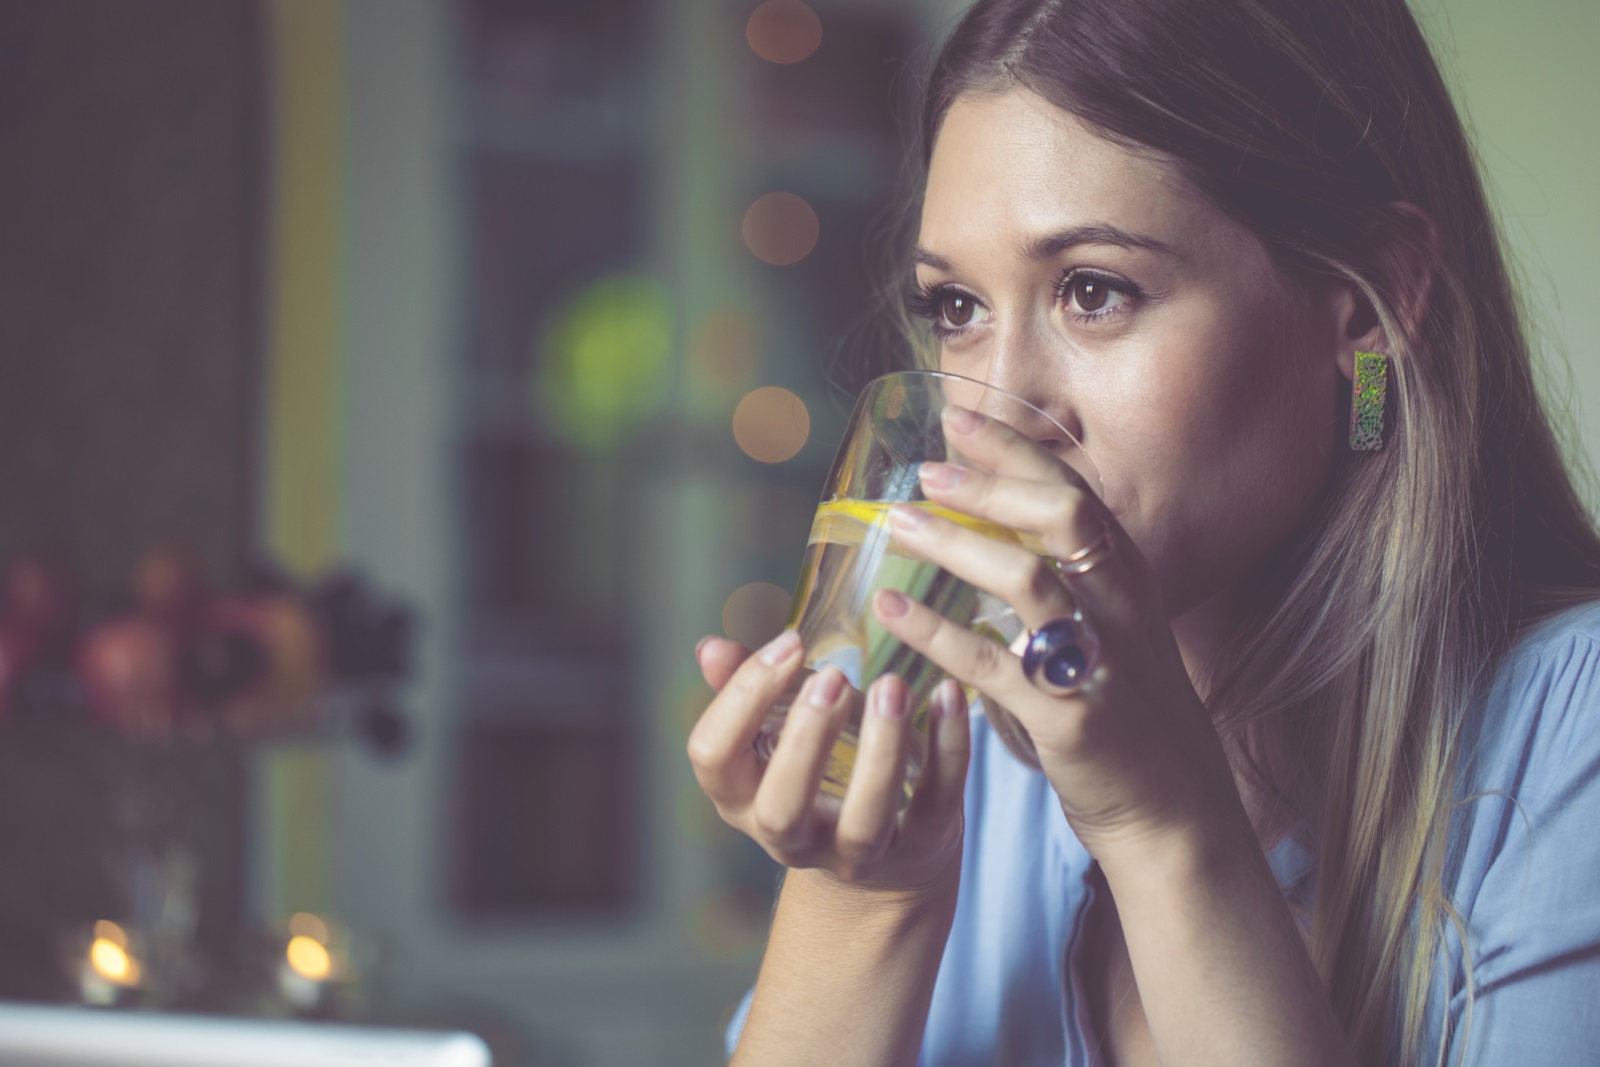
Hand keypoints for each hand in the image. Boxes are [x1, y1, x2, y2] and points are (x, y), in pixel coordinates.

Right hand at [687, 633, 969, 894]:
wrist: (887, 857)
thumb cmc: (820, 771)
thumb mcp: (778, 732)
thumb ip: (748, 689)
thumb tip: (709, 648)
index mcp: (743, 797)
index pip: (713, 757)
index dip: (740, 699)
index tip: (789, 643)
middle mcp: (791, 836)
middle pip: (781, 807)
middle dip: (805, 740)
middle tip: (835, 678)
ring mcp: (857, 852)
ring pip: (864, 820)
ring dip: (880, 751)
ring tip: (892, 686)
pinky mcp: (920, 845)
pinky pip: (936, 802)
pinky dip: (947, 750)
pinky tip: (949, 697)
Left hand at [873, 406, 1242, 856]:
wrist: (1175, 812)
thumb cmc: (1130, 714)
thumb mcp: (1116, 628)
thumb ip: (1069, 576)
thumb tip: (996, 523)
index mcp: (1129, 578)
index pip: (1075, 489)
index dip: (1016, 448)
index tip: (960, 416)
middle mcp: (1121, 608)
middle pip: (1064, 516)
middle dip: (993, 482)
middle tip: (928, 469)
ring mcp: (1099, 662)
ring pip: (1029, 580)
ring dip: (958, 544)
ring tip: (898, 525)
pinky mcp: (1068, 719)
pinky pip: (995, 666)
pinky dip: (939, 634)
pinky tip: (893, 612)